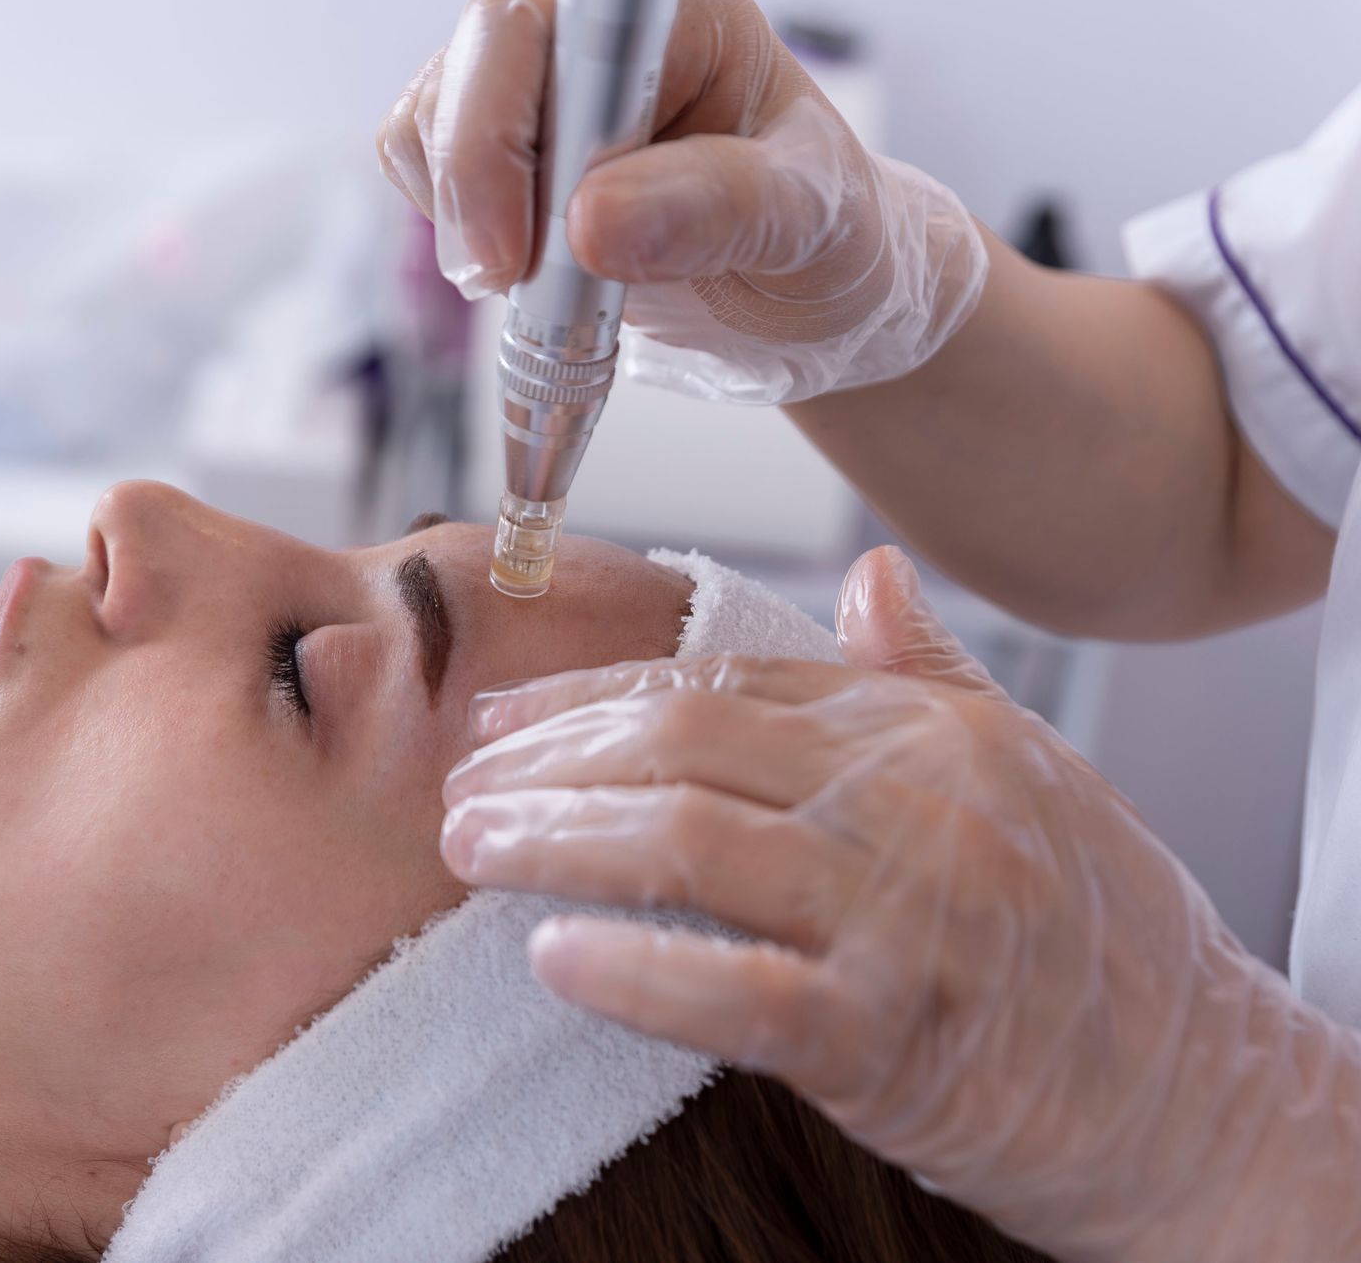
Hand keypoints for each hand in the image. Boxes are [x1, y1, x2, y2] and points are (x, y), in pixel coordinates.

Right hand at [376, 0, 986, 402]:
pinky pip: (426, 183)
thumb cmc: (820, 234)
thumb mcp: (807, 221)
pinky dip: (464, 245)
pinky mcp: (492, 148)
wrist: (801, 288)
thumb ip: (717, 209)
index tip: (515, 253)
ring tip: (566, 287)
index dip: (499, 130)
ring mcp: (530, 87)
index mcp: (667, 10)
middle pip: (466, 69)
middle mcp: (586, 29)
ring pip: (427, 130)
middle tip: (514, 286)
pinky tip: (539, 276)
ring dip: (472, 230)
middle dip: (473, 191)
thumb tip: (591, 224)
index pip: (539, 23)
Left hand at [439, 546, 1360, 1260]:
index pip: (721, 680)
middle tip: (461, 789)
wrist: (1200, 1092)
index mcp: (926, 727)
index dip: (592, 695)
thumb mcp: (1029, 769)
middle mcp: (914, 797)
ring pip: (688, 841)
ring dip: (555, 841)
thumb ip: (927, 671)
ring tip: (469, 850)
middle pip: (683, 743)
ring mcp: (906, 913)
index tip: (500, 721)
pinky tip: (552, 956)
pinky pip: (737, 991)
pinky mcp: (896, 1036)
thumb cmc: (1102, 933)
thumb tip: (868, 570)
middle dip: (550, 761)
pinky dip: (635, 971)